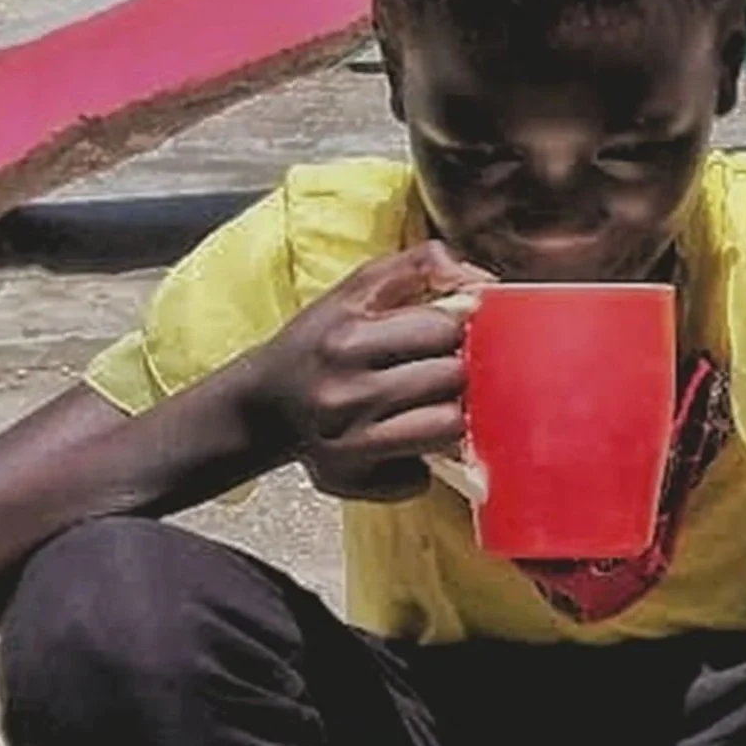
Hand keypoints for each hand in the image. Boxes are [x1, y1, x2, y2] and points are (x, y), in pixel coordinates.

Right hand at [251, 241, 491, 502]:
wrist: (264, 403)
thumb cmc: (321, 342)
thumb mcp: (358, 289)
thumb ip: (420, 266)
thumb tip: (482, 283)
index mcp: (347, 339)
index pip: (443, 327)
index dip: (455, 326)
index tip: (444, 330)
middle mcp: (344, 393)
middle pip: (451, 377)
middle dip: (454, 369)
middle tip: (435, 368)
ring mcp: (346, 442)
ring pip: (445, 428)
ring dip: (448, 415)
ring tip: (427, 403)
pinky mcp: (350, 480)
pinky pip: (421, 476)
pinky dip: (421, 461)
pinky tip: (401, 439)